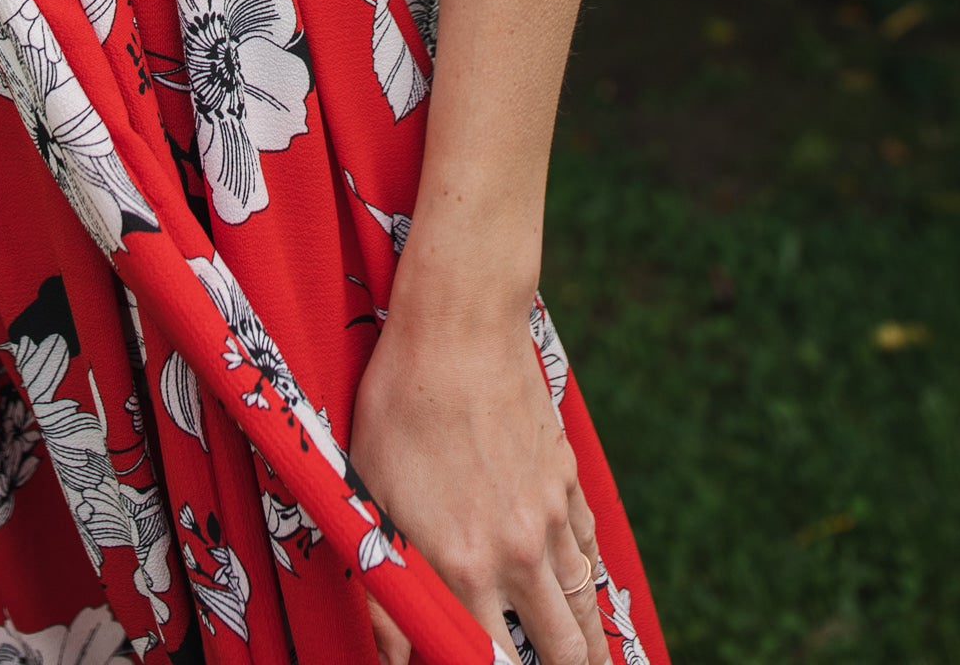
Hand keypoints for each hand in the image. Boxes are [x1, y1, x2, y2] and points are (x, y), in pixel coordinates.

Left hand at [349, 287, 603, 664]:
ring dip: (587, 644)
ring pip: (583, 604)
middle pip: (560, 649)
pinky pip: (589, 547)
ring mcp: (551, 515)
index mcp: (466, 568)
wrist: (459, 327)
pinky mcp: (564, 478)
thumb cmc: (400, 408)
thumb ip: (386, 591)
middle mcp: (519, 553)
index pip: (491, 664)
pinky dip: (590, 579)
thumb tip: (391, 655)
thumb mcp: (369, 498)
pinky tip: (586, 593)